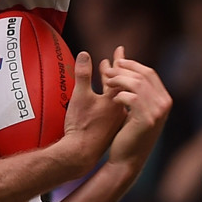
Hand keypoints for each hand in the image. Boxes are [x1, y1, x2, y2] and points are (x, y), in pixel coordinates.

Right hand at [62, 51, 125, 173]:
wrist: (81, 152)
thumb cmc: (81, 125)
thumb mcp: (80, 96)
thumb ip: (83, 75)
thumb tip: (85, 54)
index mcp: (115, 99)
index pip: (120, 74)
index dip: (118, 60)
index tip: (120, 48)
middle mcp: (119, 109)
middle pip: (121, 84)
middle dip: (118, 70)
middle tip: (118, 57)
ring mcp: (115, 119)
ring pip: (117, 96)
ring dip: (114, 84)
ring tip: (108, 75)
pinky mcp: (109, 128)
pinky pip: (113, 107)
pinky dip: (110, 97)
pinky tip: (107, 99)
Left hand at [101, 46, 171, 170]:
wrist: (126, 159)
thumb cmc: (125, 132)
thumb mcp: (130, 106)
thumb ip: (128, 85)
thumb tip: (117, 59)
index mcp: (163, 99)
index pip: (149, 73)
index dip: (131, 65)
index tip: (115, 62)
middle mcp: (164, 104)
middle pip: (143, 75)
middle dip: (123, 70)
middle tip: (105, 71)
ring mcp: (158, 112)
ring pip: (137, 84)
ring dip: (119, 80)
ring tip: (105, 82)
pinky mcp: (147, 120)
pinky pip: (132, 98)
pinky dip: (119, 94)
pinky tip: (111, 98)